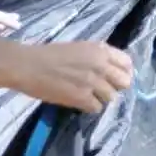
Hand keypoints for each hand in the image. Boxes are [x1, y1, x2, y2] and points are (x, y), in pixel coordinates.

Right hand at [5, 40, 134, 113]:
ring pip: (111, 97)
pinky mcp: (82, 98)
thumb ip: (96, 57)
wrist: (28, 65)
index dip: (123, 72)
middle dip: (115, 87)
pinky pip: (96, 108)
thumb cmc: (49, 54)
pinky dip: (89, 107)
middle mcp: (100, 65)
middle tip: (103, 89)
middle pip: (124, 83)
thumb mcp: (79, 48)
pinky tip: (79, 102)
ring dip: (101, 98)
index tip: (116, 77)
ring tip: (88, 95)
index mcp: (99, 50)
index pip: (126, 63)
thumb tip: (109, 69)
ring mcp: (92, 83)